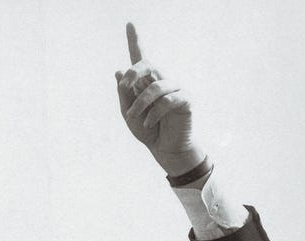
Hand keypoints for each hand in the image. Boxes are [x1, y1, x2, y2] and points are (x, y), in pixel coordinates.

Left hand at [115, 23, 204, 175]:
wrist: (164, 149)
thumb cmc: (147, 131)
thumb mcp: (128, 114)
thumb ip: (124, 94)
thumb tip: (119, 70)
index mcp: (145, 82)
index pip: (140, 58)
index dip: (135, 40)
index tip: (129, 24)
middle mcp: (161, 80)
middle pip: (146, 64)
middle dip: (133, 74)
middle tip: (124, 87)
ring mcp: (175, 88)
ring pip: (154, 87)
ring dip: (140, 104)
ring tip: (135, 118)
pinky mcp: (186, 99)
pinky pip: (168, 100)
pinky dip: (154, 113)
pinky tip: (148, 123)